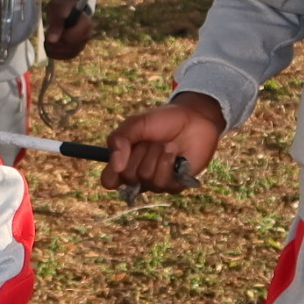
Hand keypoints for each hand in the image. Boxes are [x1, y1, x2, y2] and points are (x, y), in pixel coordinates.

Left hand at [42, 0, 94, 60]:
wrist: (64, 9)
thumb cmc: (61, 7)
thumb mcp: (57, 10)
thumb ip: (56, 24)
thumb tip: (52, 40)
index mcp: (85, 24)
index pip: (72, 39)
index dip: (60, 37)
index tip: (51, 30)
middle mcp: (87, 35)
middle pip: (70, 48)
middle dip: (56, 43)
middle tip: (47, 34)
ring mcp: (82, 43)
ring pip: (68, 54)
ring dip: (54, 49)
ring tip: (48, 39)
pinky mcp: (75, 49)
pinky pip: (66, 57)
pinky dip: (55, 54)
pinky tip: (49, 46)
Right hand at [102, 93, 225, 193]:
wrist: (194, 118)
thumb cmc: (163, 120)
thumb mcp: (136, 124)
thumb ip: (119, 140)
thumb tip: (116, 167)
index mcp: (125, 162)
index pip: (109, 181)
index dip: (112, 174)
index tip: (119, 160)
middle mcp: (139, 175)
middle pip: (128, 177)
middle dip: (139, 154)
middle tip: (150, 141)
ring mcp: (157, 181)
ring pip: (147, 178)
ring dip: (156, 156)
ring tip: (166, 144)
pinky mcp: (175, 185)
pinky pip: (164, 182)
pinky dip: (168, 162)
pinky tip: (176, 152)